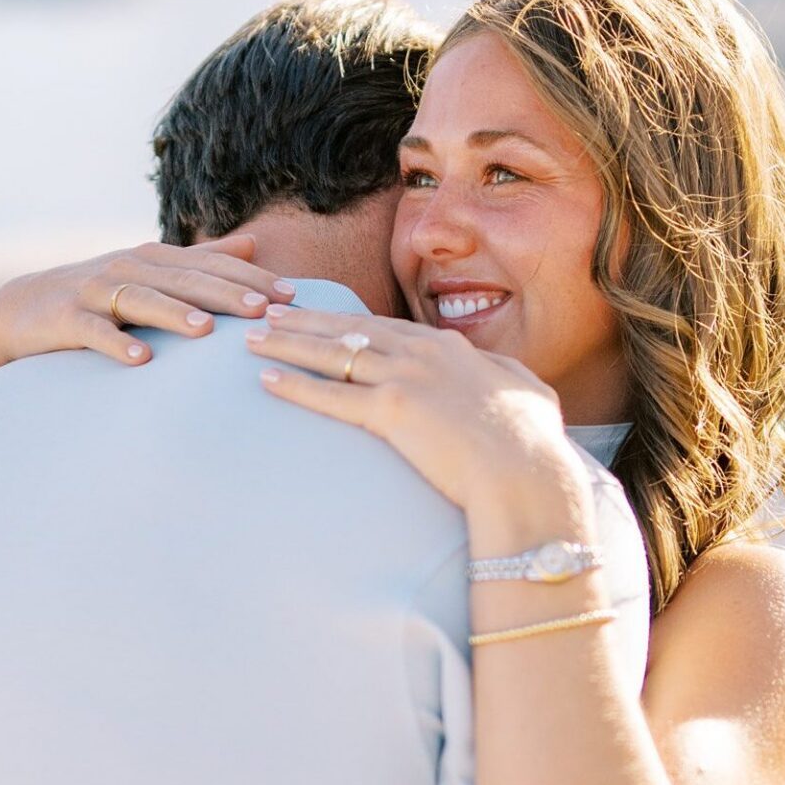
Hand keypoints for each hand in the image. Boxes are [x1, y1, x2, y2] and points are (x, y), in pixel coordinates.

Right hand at [0, 235, 296, 368]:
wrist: (23, 309)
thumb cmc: (101, 294)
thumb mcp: (153, 271)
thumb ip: (203, 259)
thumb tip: (255, 243)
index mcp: (155, 258)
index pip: (212, 265)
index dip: (251, 277)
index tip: (291, 296)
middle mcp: (129, 267)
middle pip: (184, 280)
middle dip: (226, 294)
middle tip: (265, 310)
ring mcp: (96, 291)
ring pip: (141, 299)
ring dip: (174, 313)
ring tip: (206, 331)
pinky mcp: (66, 318)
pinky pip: (94, 331)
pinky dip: (116, 344)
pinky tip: (140, 360)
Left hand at [244, 302, 574, 512]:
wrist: (528, 472)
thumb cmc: (532, 443)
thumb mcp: (527, 395)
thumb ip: (505, 377)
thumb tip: (503, 374)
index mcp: (450, 349)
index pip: (385, 328)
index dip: (347, 319)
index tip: (319, 313)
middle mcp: (423, 353)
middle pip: (350, 330)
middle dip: (305, 319)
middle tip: (270, 312)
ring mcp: (407, 377)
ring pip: (333, 354)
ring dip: (288, 344)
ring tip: (252, 339)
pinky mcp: (393, 410)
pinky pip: (332, 395)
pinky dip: (296, 386)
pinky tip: (266, 380)